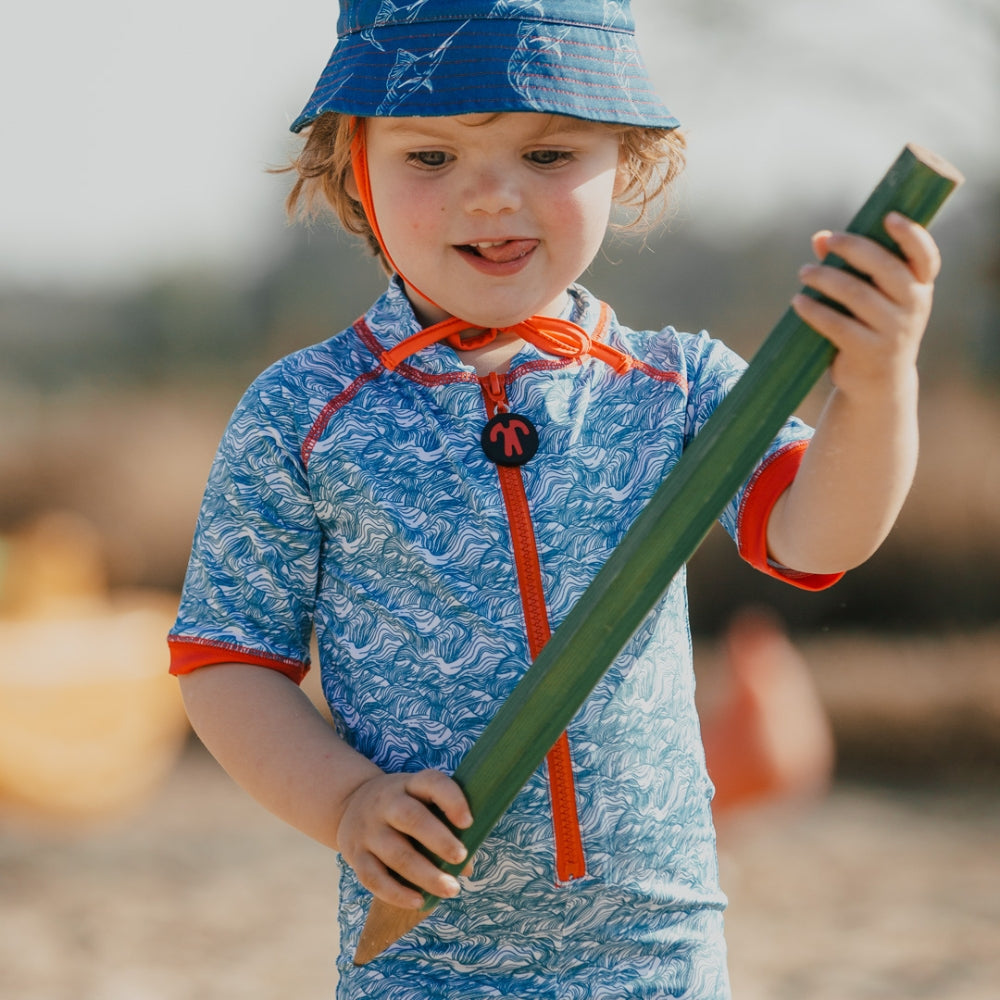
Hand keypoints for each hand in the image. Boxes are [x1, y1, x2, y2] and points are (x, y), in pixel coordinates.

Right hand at [336, 768, 473, 908]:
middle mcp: (386, 803)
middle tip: (461, 857)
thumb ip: (446, 827)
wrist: (350, 802)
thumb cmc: (403, 807)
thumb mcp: (421, 802)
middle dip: (439, 840)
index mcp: (410, 785)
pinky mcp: (355, 856)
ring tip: (451, 889)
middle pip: (411, 818)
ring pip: (396, 853)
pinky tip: (420, 901)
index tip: (469, 822)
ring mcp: (369, 829)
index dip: (452, 800)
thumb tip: (467, 868)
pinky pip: (374, 877)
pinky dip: (397, 893)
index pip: (432, 783)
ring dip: (426, 875)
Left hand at [791, 212, 940, 398]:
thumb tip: (819, 237)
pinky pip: (837, 325)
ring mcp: (893, 331)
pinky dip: (814, 310)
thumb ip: (852, 265)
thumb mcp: (873, 296)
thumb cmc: (873, 327)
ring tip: (804, 272)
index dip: (911, 234)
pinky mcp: (868, 352)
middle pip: (885, 267)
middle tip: (828, 241)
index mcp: (920, 287)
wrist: (879, 384)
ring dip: (825, 278)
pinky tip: (798, 302)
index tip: (889, 217)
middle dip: (853, 248)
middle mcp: (914, 306)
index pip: (925, 256)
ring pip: (856, 294)